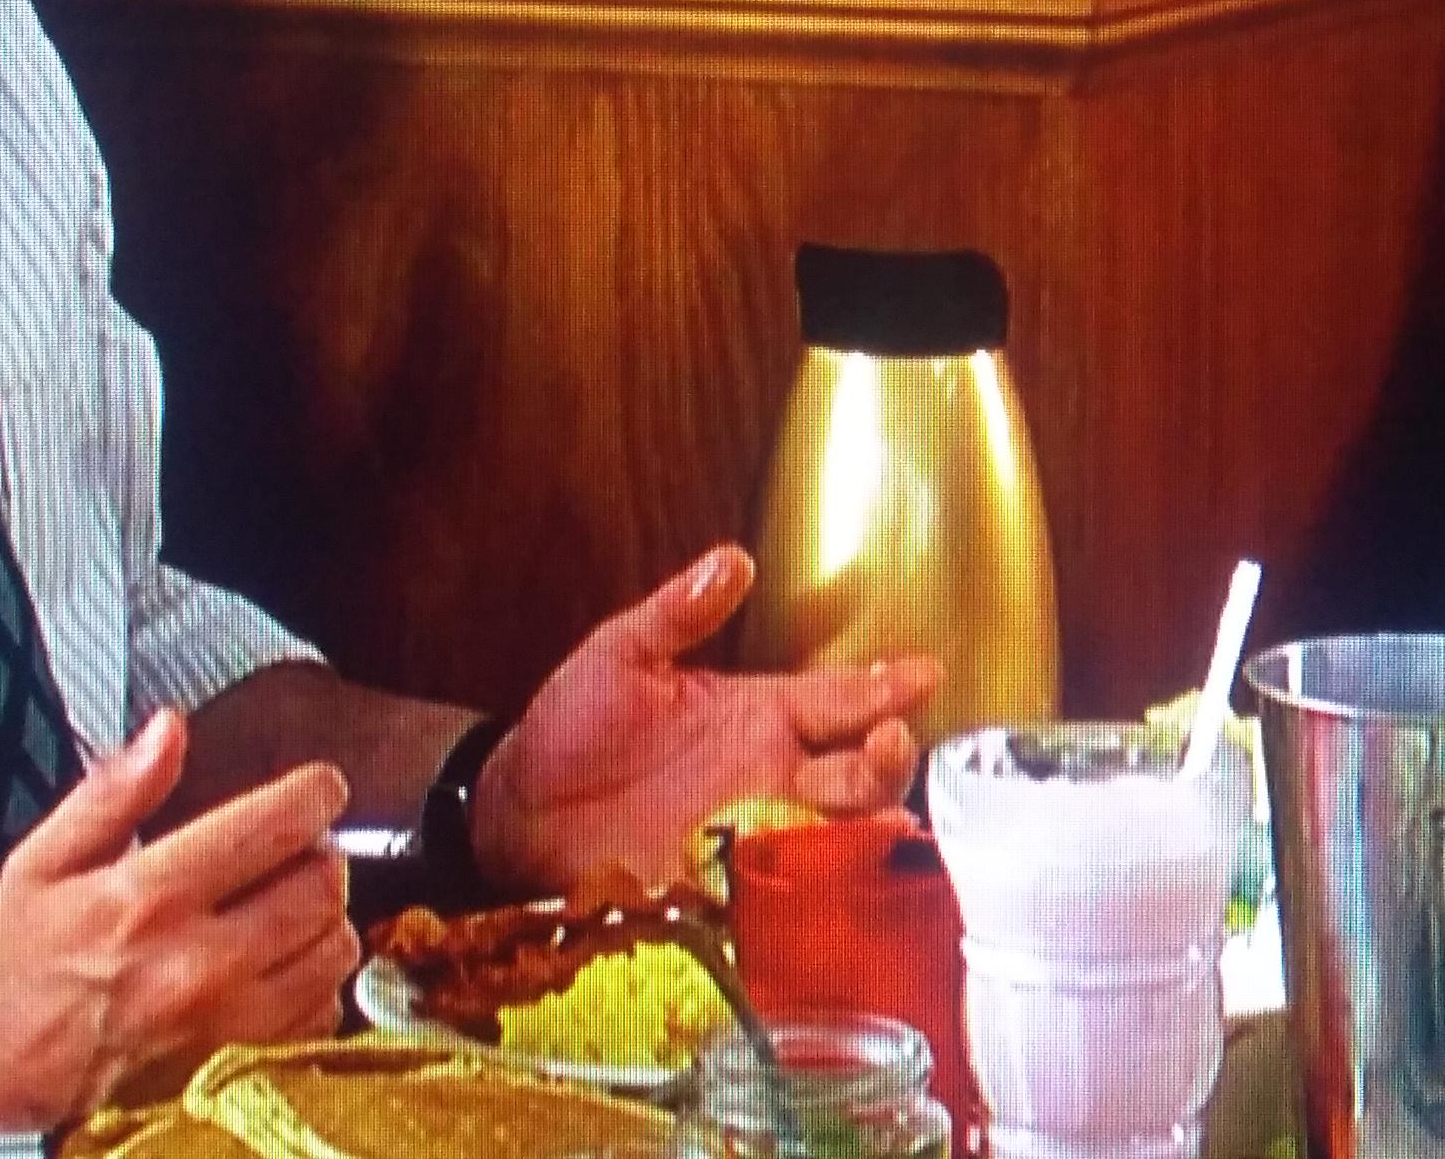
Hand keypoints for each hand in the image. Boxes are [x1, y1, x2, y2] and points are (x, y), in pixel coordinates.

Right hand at [0, 708, 360, 1131]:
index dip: (313, 794)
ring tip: (291, 907)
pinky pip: (324, 1011)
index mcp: (149, 898)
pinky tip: (282, 966)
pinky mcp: (240, 1064)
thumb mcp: (42, 862)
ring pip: (333, 947)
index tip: (318, 789)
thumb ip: (112, 792)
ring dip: (325, 917)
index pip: (273, 827)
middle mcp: (198, 961)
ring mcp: (227, 1022)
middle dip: (321, 853)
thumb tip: (168, 729)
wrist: (8, 1072)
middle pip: (321, 885)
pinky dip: (315, 982)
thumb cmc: (27, 965)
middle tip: (297, 851)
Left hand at [470, 545, 941, 894]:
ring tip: (883, 805)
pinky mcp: (724, 884)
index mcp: (753, 715)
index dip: (884, 684)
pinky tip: (843, 874)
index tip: (927, 672)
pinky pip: (789, 885)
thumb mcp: (621, 656)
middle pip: (855, 767)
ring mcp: (749, 833)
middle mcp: (766, 776)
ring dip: (866, 815)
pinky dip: (823, 879)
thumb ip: (677, 614)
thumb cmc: (570, 731)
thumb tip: (732, 559)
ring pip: (836, 828)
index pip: (836, 697)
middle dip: (888, 753)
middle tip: (896, 735)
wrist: (517, 816)